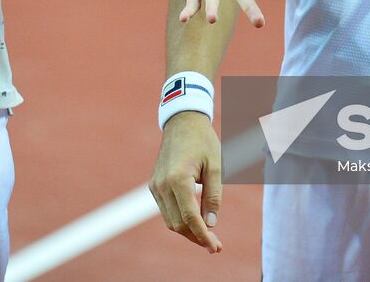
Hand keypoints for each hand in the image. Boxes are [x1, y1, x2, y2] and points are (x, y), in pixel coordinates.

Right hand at [150, 112, 222, 252]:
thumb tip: (210, 223)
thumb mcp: (216, 166)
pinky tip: (195, 220)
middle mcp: (162, 185)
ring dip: (188, 231)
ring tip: (208, 236)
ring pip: (170, 220)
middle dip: (196, 237)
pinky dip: (179, 219)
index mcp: (178, 179)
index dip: (203, 236)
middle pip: (178, 224)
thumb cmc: (203, 142)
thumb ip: (213, 196)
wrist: (182, 122)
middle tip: (216, 245)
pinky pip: (166, 210)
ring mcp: (155, 185)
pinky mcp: (154, 185)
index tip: (216, 247)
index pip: (190, 218)